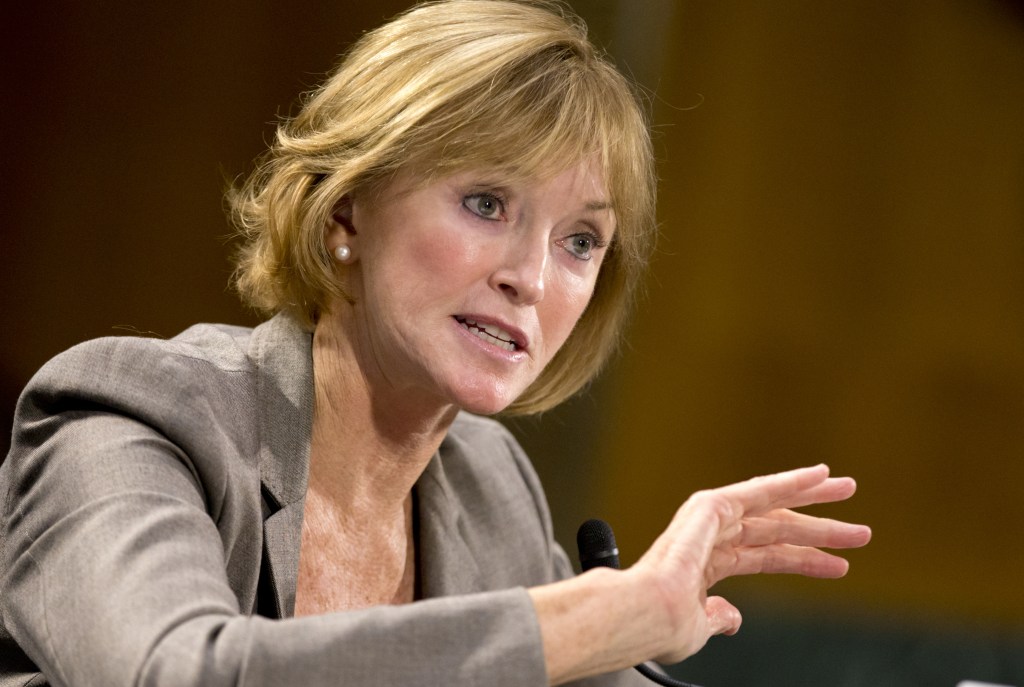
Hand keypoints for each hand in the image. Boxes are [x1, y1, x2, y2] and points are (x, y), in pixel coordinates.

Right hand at [628, 464, 871, 663]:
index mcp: (707, 564)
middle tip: (853, 525)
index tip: (836, 564)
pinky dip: (790, 481)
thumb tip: (732, 617)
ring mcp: (711, 520)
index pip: (767, 557)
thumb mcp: (700, 626)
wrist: (645, 615)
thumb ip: (718, 616)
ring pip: (773, 506)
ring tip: (848, 490)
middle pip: (776, 526)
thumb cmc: (660, 626)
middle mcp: (712, 537)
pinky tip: (817, 476)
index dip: (804, 559)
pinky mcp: (711, 506)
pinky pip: (759, 490)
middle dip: (817, 524)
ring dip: (813, 499)